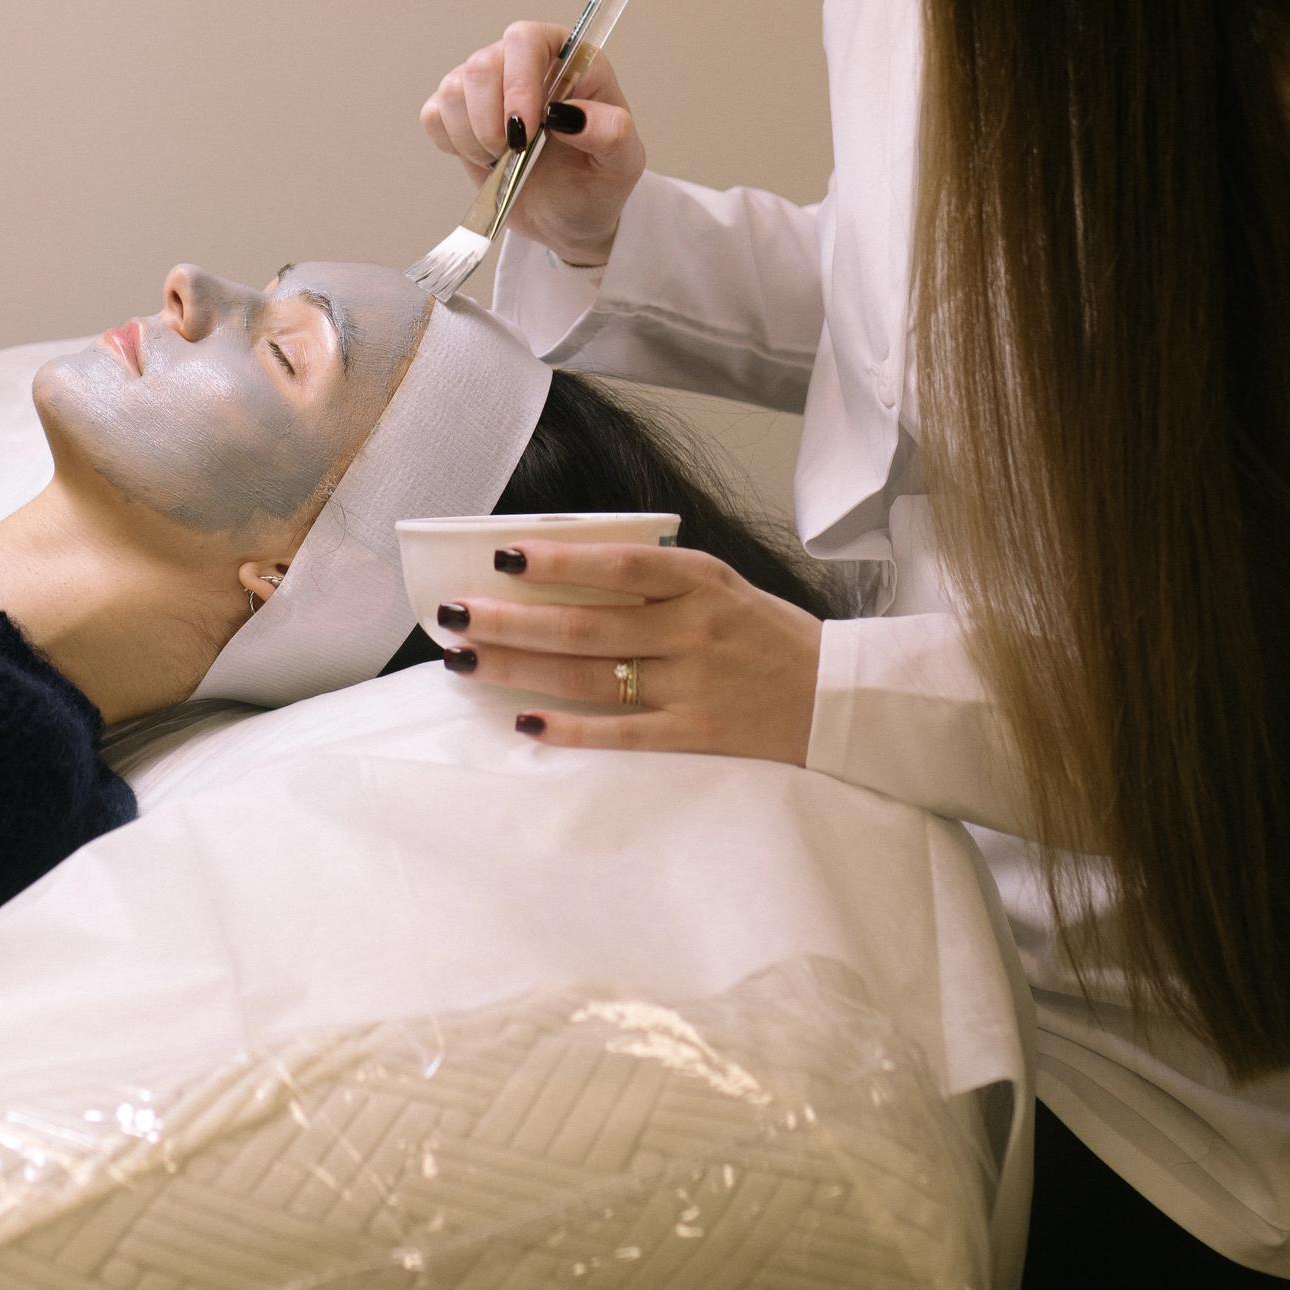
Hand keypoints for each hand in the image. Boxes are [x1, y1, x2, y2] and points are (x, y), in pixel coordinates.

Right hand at [419, 21, 646, 267]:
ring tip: (503, 159)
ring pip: (453, 88)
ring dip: (473, 136)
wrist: (568, 218)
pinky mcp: (459, 114)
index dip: (518, 81)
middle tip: (516, 153)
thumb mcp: (622, 164)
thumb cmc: (597, 182)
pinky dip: (452, 142)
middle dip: (491, 120)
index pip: (527, 39)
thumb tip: (569, 115)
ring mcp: (487, 87)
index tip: (526, 129)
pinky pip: (434, 114)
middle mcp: (524, 63)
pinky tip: (483, 158)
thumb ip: (611, 133)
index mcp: (568, 60)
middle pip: (481, 64)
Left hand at [433, 540, 822, 762]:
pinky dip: (571, 728)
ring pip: (589, 675)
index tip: (500, 556)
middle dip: (510, 619)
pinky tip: (526, 722)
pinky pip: (622, 732)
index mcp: (699, 580)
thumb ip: (654, 578)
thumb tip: (562, 570)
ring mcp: (692, 684)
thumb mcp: (718, 585)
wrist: (836, 697)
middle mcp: (692, 629)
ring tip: (465, 658)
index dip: (556, 560)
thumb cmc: (763, 634)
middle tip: (453, 614)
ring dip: (520, 667)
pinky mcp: (695, 734)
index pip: (616, 563)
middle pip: (584, 623)